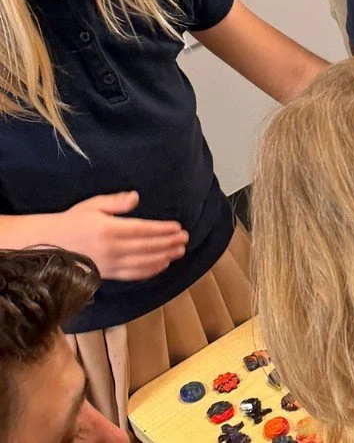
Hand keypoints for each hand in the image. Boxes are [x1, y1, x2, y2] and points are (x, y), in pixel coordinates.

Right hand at [54, 191, 186, 280]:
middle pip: (147, 247)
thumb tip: (136, 197)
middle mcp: (112, 249)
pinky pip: (132, 274)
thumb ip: (116, 202)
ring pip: (143, 262)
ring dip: (164, 257)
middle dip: (169, 243)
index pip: (144, 230)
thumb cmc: (73, 221)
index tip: (178, 228)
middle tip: (185, 239)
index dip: (163, 230)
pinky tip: (162, 266)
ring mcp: (109, 264)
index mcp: (110, 229)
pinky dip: (149, 271)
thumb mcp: (93, 205)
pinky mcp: (106, 275)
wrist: (49, 245)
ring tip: (179, 252)